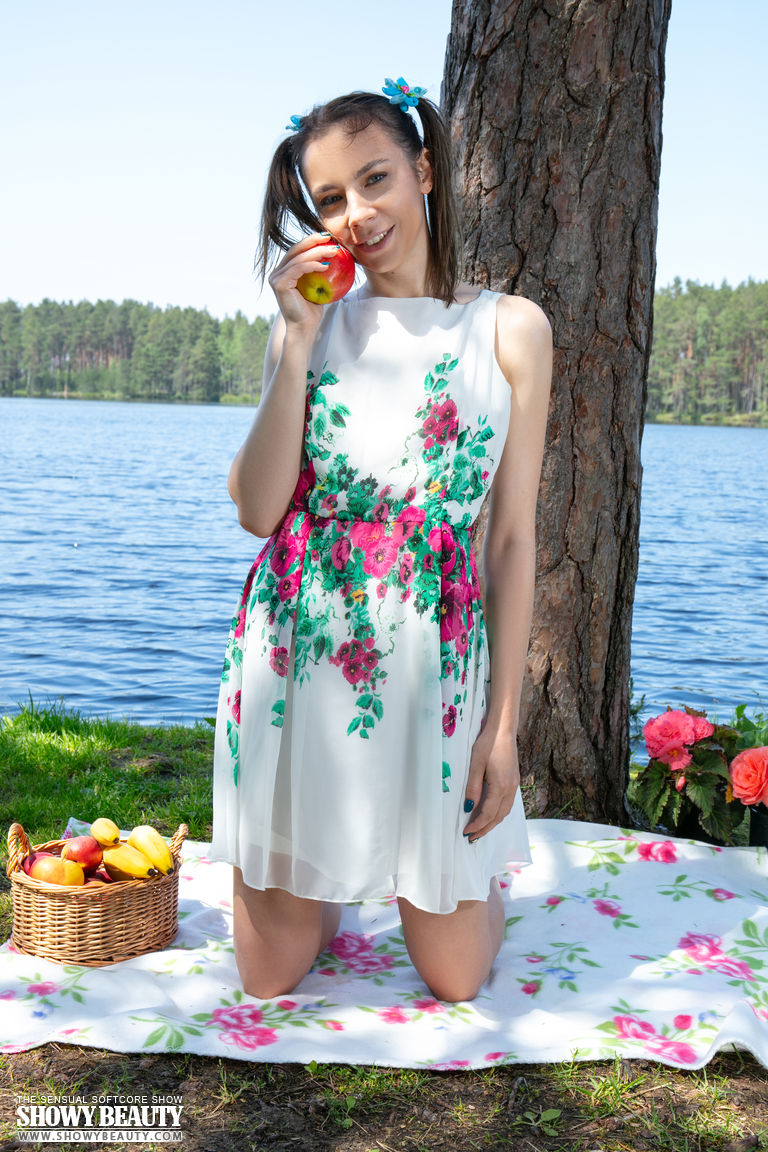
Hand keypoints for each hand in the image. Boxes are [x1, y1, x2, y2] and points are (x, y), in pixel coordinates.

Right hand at [268, 233, 341, 332]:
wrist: (304, 328)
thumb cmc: (312, 311)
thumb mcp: (316, 287)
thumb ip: (318, 273)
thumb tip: (333, 257)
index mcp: (284, 272)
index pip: (297, 251)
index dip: (311, 242)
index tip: (327, 237)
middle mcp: (277, 273)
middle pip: (295, 250)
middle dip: (313, 241)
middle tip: (329, 237)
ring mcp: (276, 277)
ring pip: (298, 258)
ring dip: (317, 252)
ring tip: (334, 251)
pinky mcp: (279, 283)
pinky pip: (298, 268)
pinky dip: (312, 265)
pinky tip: (326, 265)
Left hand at [462, 724, 519, 841]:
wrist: (503, 730)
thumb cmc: (488, 744)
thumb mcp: (475, 765)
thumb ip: (473, 788)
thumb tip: (468, 807)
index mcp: (500, 786)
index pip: (488, 813)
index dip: (477, 825)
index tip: (466, 832)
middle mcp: (510, 789)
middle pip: (498, 817)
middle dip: (485, 829)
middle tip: (472, 837)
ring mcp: (514, 785)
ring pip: (505, 812)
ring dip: (492, 822)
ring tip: (480, 829)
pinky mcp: (514, 781)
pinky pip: (508, 804)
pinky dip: (498, 813)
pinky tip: (490, 814)